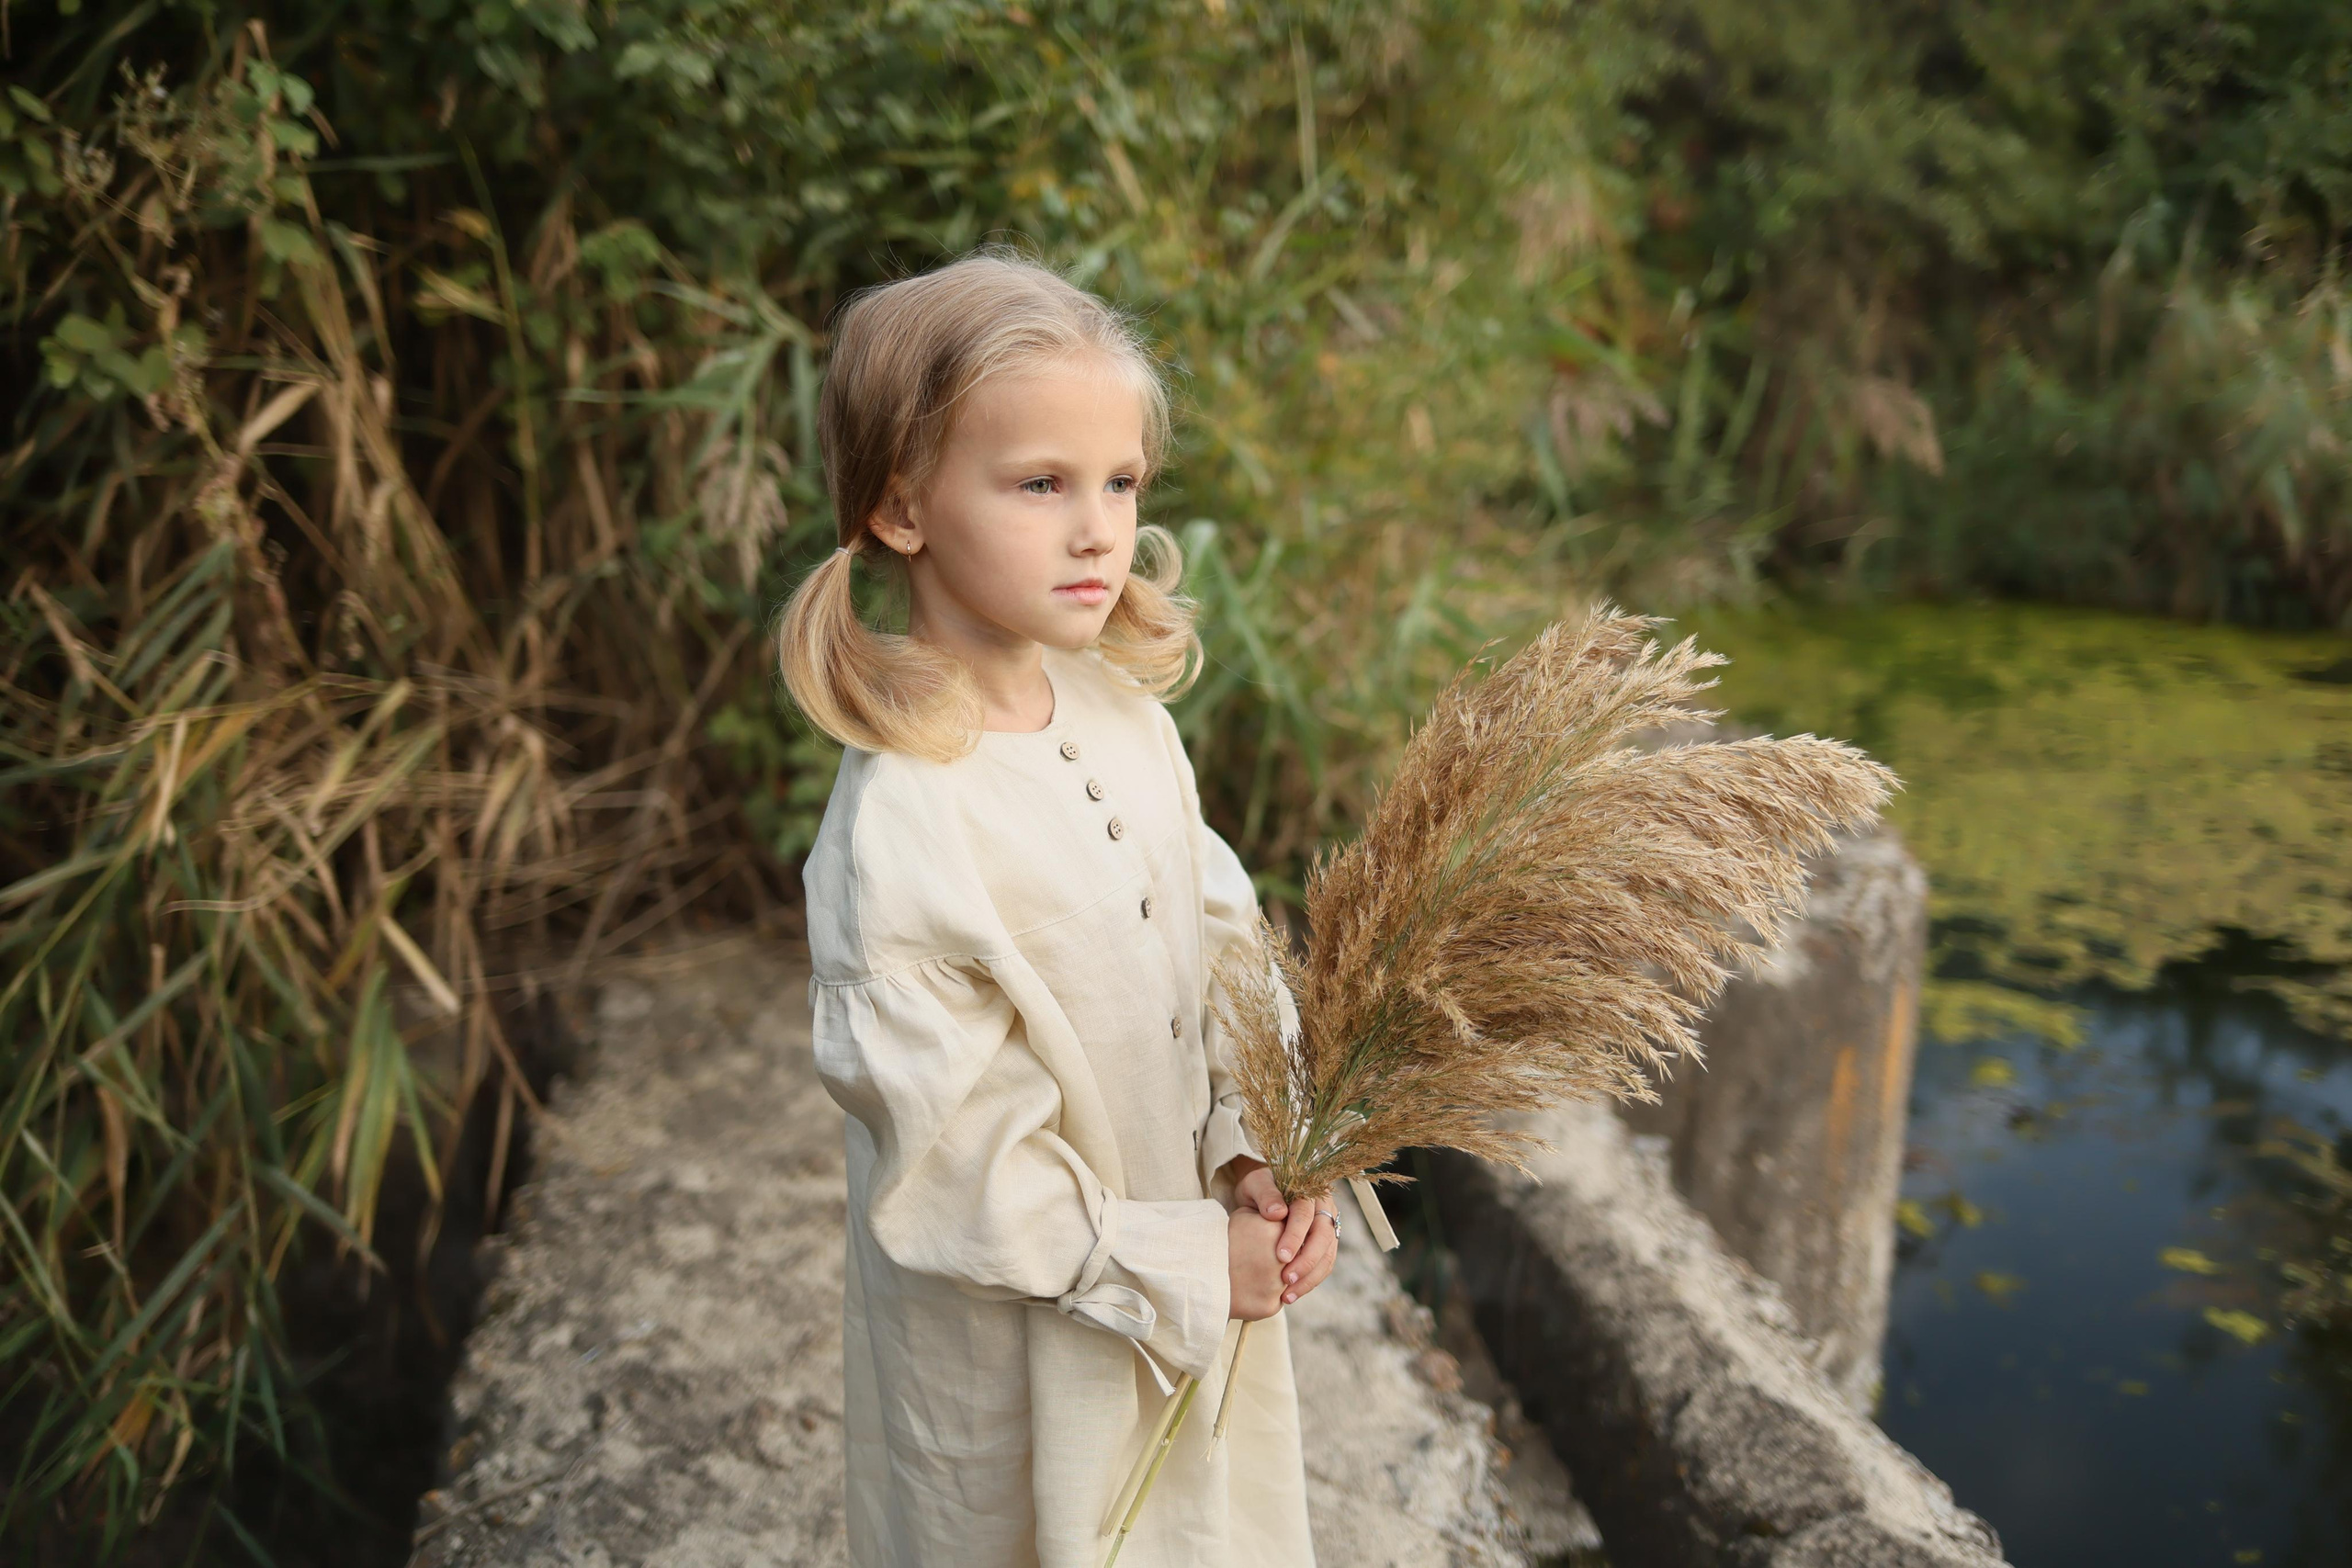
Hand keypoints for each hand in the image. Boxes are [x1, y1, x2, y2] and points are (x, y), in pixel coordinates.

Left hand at [1227, 1157, 1336, 1307]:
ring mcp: (1328, 1227)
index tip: (1281, 1257)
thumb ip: (1265, 1194)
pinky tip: (1291, 1294)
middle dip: (1306, 1261)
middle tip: (1286, 1280)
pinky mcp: (1325, 1245)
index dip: (1295, 1236)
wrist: (1263, 1196)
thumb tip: (1277, 1213)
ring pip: (1327, 1254)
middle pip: (1323, 1236)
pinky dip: (1310, 1282)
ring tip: (1288, 1296)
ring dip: (1310, 1277)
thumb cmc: (1258, 1190)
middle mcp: (1324, 1208)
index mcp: (1308, 1190)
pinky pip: (1324, 1265)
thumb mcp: (1255, 1185)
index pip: (1306, 1213)